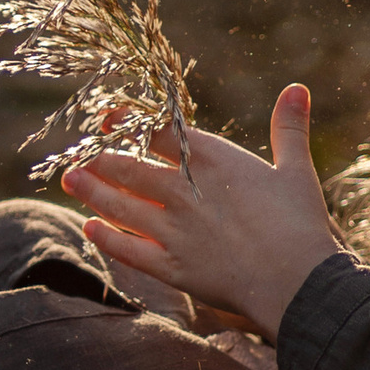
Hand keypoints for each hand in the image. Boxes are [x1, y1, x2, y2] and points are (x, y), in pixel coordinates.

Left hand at [62, 87, 340, 342]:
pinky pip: (127, 250)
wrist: (295, 281)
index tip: (106, 118)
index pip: (156, 134)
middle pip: (127, 169)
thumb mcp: (296, 170)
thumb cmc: (300, 224)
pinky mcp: (170, 267)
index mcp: (211, 162)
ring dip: (90, 192)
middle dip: (98, 159)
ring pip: (119, 206)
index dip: (126, 124)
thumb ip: (289, 128)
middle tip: (78, 155)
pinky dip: (105, 238)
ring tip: (70, 180)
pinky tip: (89, 228)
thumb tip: (296, 88)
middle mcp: (182, 191)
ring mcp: (172, 230)